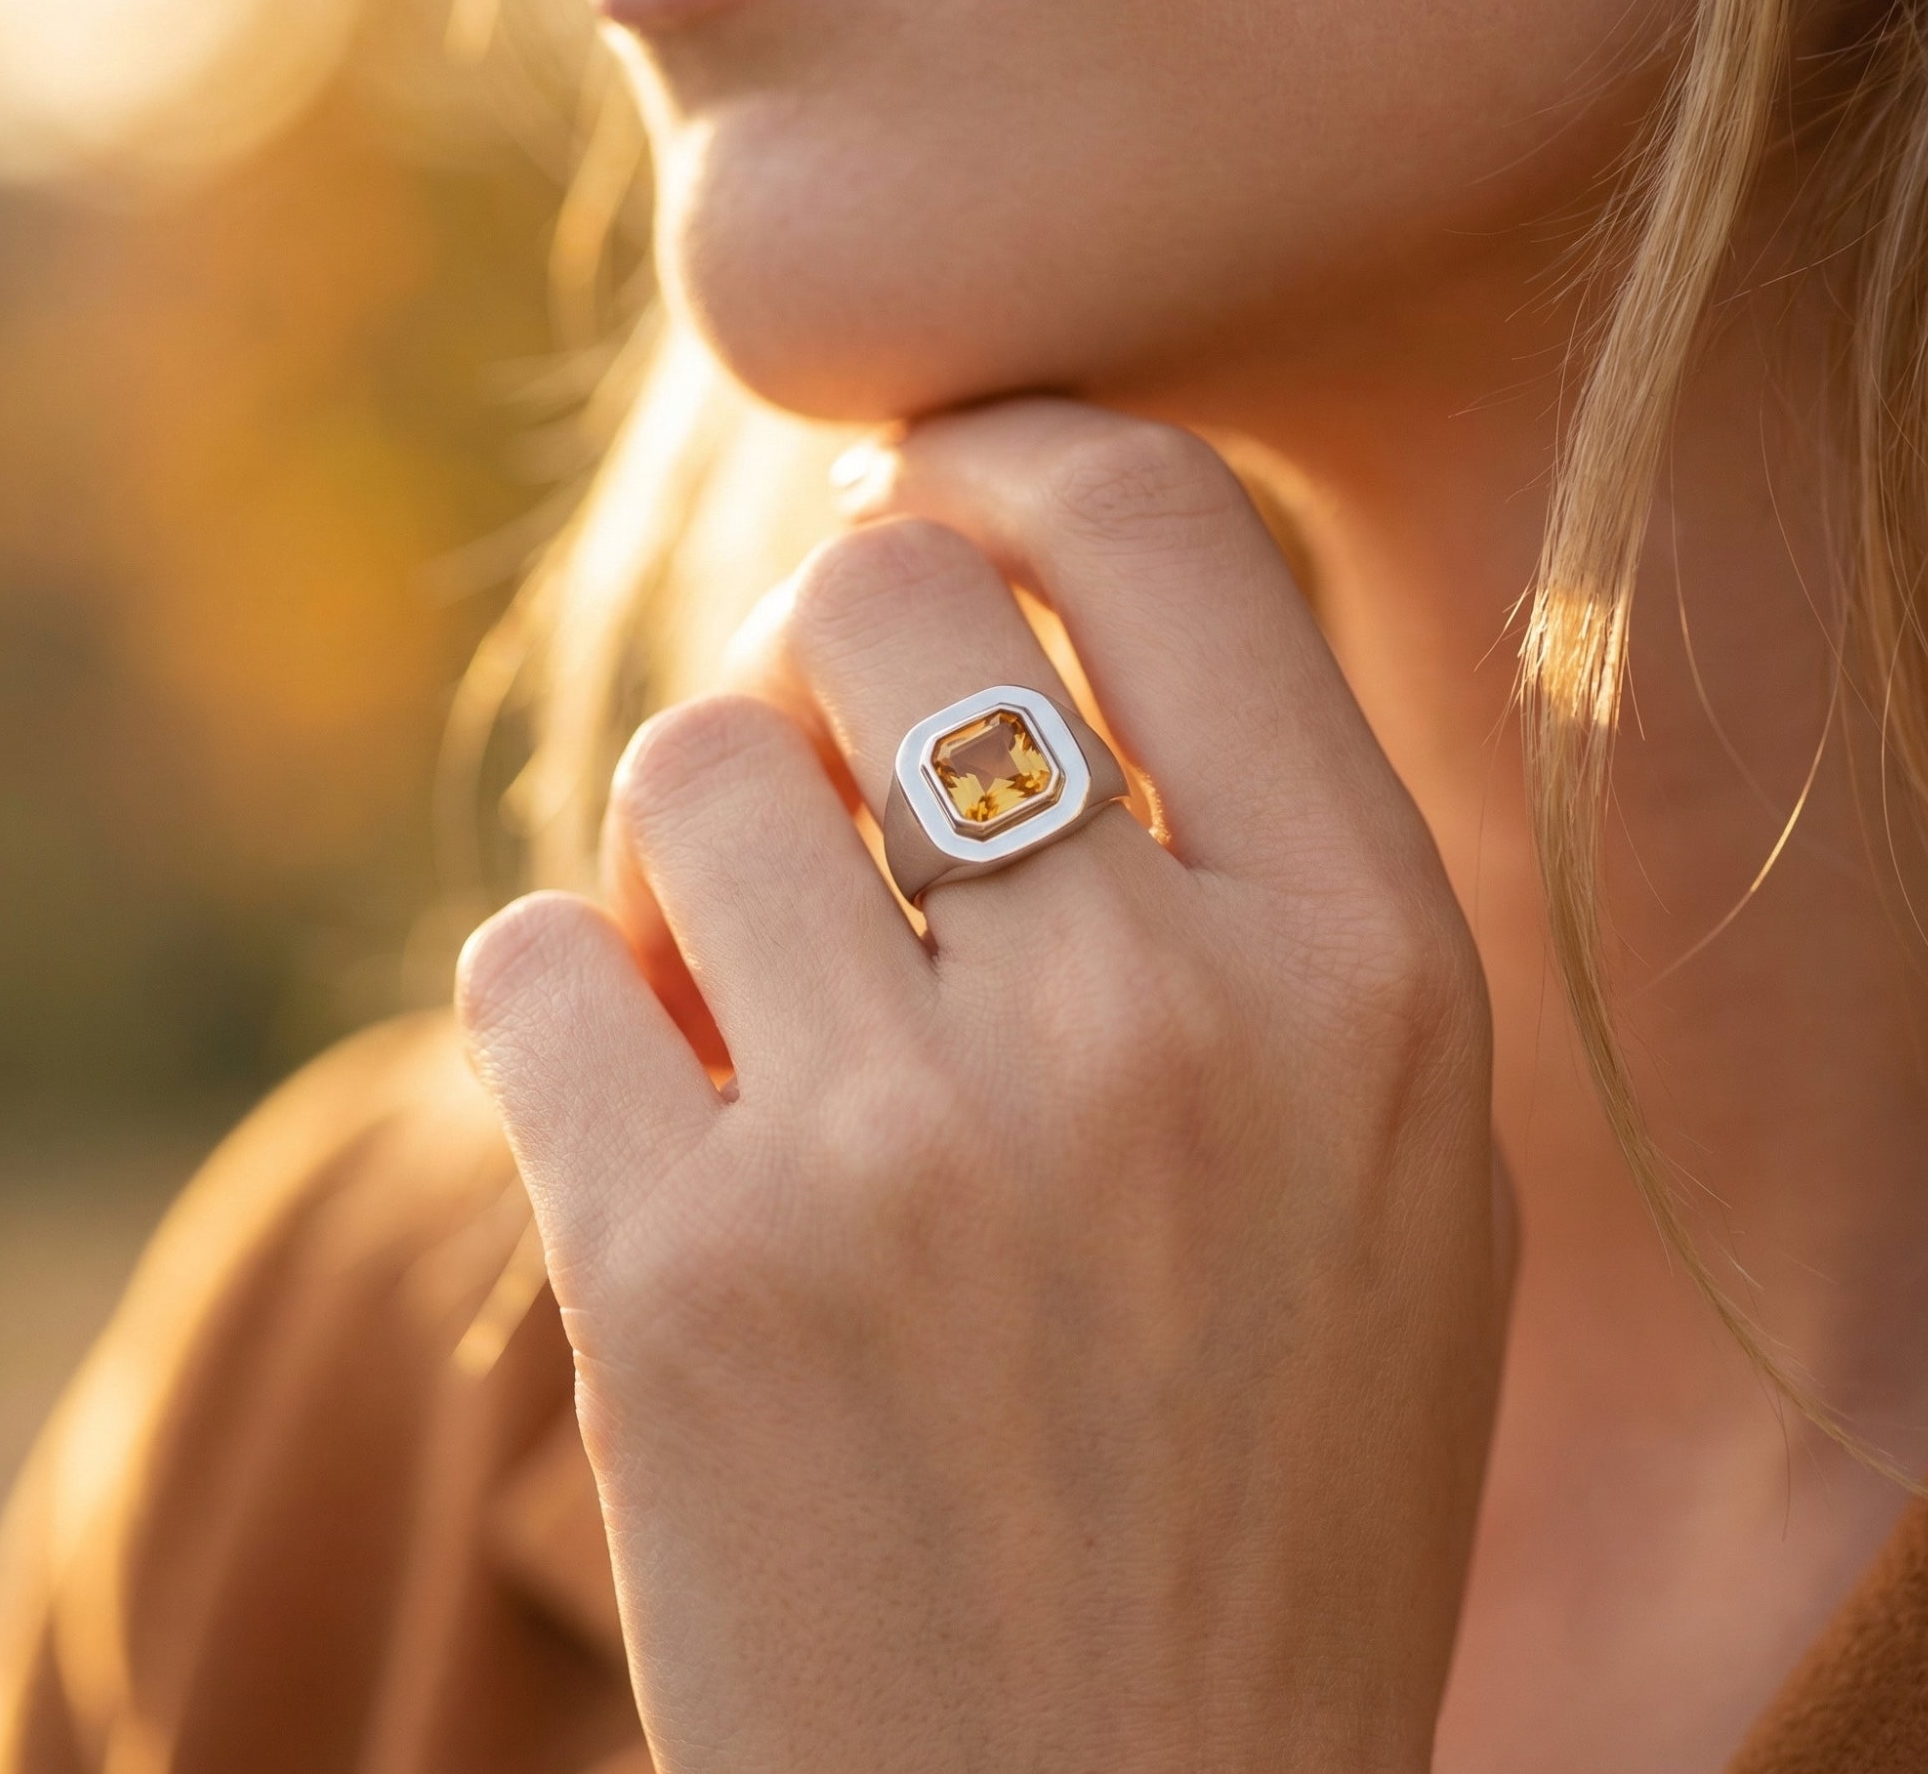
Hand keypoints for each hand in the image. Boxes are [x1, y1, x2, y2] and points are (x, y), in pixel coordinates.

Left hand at [458, 399, 1511, 1773]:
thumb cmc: (1267, 1474)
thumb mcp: (1397, 1153)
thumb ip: (1270, 861)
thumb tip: (1038, 584)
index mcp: (1372, 970)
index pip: (1153, 521)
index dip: (1011, 453)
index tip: (938, 487)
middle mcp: (1152, 1024)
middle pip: (881, 592)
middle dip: (832, 644)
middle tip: (837, 761)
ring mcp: (901, 1151)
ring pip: (689, 764)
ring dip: (700, 848)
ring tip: (757, 990)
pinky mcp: (676, 1276)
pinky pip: (530, 961)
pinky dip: (569, 1008)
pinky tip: (652, 1114)